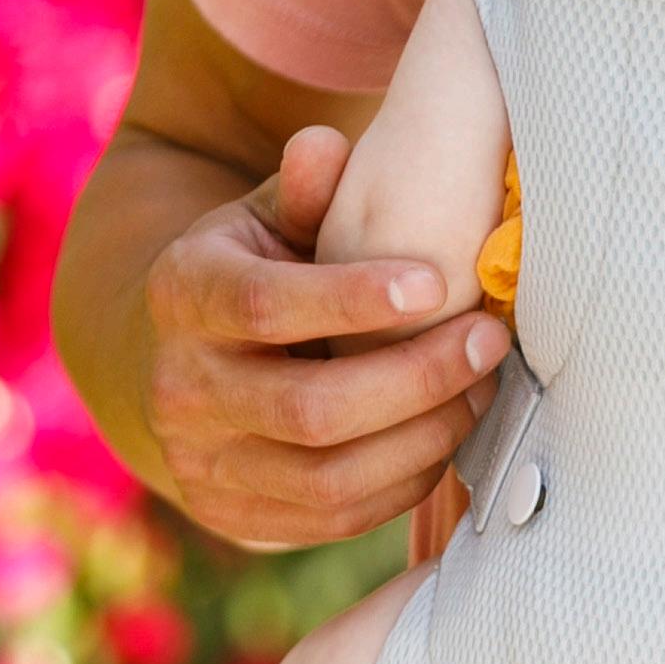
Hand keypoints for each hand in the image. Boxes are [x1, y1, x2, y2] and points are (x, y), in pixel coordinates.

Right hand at [142, 126, 508, 548]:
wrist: (175, 361)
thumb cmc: (253, 268)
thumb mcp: (264, 217)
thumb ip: (301, 189)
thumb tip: (324, 145)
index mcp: (183, 294)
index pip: (265, 304)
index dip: (352, 298)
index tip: (438, 281)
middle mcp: (181, 389)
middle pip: (309, 408)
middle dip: (415, 379)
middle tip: (488, 342)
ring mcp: (203, 465)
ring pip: (328, 479)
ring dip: (423, 438)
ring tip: (482, 391)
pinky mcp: (234, 518)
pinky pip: (334, 518)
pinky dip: (403, 483)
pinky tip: (447, 435)